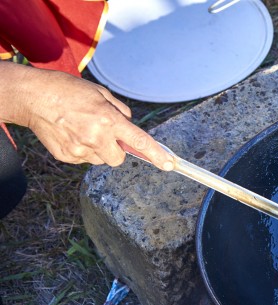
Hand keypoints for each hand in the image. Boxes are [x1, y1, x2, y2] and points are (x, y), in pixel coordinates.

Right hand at [0, 62, 173, 169]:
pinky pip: (84, 159)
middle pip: (119, 159)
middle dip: (116, 150)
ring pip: (100, 160)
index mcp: (109, 120)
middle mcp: (96, 137)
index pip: (139, 141)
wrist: (33, 97)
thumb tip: (130, 125)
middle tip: (103, 134)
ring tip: (82, 130)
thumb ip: (120, 111)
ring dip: (98, 150)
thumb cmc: (69, 91)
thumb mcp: (101, 94)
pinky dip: (82, 150)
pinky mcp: (66, 156)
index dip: (157, 155)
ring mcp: (80, 149)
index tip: (169, 165)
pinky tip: (71, 134)